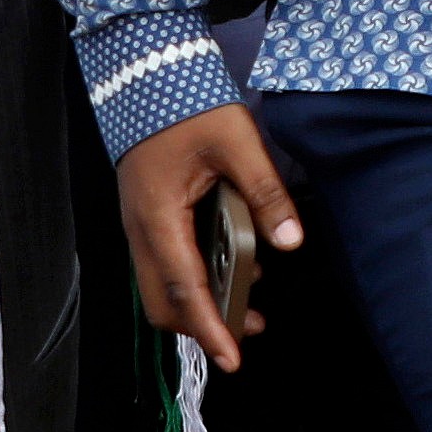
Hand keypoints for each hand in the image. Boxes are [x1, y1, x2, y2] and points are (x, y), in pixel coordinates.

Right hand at [117, 105, 302, 370]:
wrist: (146, 72)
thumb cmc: (189, 105)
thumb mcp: (238, 143)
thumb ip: (265, 194)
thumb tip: (291, 242)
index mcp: (160, 217)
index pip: (185, 288)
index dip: (210, 327)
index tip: (232, 360)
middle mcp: (141, 229)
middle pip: (164, 301)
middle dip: (204, 324)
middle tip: (249, 328)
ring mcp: (140, 223)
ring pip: (163, 285)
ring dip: (203, 300)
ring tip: (251, 302)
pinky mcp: (147, 215)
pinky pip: (167, 262)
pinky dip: (197, 275)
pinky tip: (235, 263)